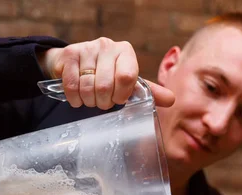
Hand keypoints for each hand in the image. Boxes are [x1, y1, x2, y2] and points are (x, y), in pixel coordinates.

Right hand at [40, 37, 174, 109]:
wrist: (76, 62)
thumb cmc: (106, 73)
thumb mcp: (128, 80)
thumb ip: (148, 91)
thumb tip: (172, 100)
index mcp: (125, 51)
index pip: (127, 77)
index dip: (121, 95)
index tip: (118, 99)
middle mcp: (107, 46)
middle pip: (106, 86)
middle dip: (104, 102)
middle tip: (103, 102)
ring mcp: (87, 48)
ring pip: (88, 87)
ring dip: (89, 101)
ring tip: (91, 100)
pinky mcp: (70, 54)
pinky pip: (72, 85)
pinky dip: (75, 98)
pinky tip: (78, 98)